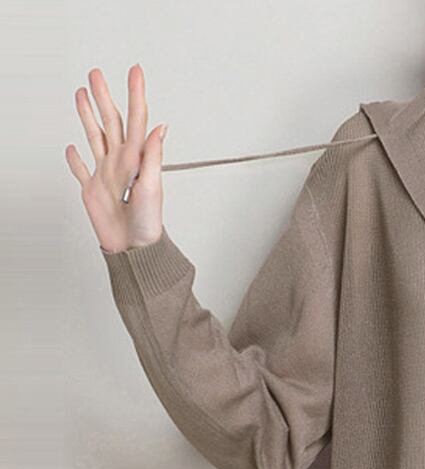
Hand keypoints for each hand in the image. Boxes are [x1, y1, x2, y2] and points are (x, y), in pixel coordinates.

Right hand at [66, 64, 166, 253]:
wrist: (133, 249)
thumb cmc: (148, 224)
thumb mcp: (153, 187)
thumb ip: (153, 156)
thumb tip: (160, 127)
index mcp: (136, 159)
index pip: (136, 119)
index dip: (135, 94)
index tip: (135, 71)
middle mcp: (120, 163)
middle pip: (110, 122)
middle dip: (103, 96)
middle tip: (96, 74)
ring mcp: (105, 175)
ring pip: (94, 137)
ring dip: (87, 115)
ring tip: (81, 93)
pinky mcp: (92, 191)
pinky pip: (81, 171)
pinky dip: (74, 159)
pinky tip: (71, 148)